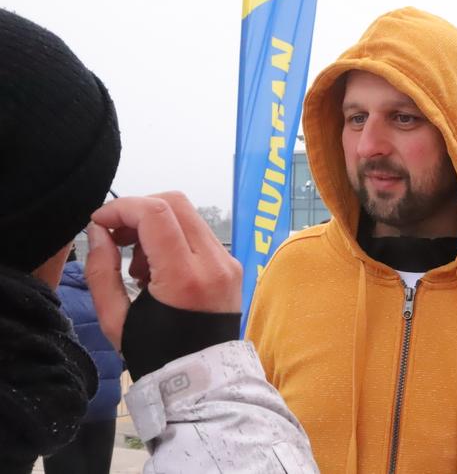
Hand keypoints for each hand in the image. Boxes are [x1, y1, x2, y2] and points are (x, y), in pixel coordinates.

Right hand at [84, 191, 241, 350]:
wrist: (203, 380)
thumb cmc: (156, 353)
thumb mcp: (115, 318)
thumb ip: (101, 269)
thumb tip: (98, 231)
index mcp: (186, 277)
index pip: (156, 213)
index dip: (121, 208)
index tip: (99, 222)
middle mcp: (214, 263)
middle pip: (175, 202)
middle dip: (138, 210)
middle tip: (116, 237)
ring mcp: (228, 263)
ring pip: (188, 215)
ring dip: (155, 225)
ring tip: (137, 264)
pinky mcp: (232, 266)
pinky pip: (199, 233)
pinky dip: (172, 238)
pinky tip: (158, 269)